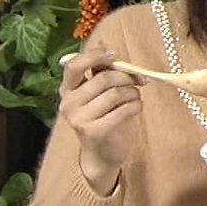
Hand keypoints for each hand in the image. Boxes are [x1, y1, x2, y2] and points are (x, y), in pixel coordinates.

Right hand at [59, 48, 145, 194]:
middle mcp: (68, 103)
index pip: (74, 65)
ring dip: (133, 92)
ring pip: (116, 94)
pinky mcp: (94, 132)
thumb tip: (112, 52)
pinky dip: (136, 105)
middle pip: (104, 79)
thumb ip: (101, 74)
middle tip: (139, 80)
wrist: (102, 153)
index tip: (115, 55)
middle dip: (127, 76)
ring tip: (136, 96)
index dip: (95, 56)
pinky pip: (123, 110)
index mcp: (67, 89)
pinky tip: (137, 107)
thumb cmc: (103, 116)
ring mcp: (79, 119)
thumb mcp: (98, 93)